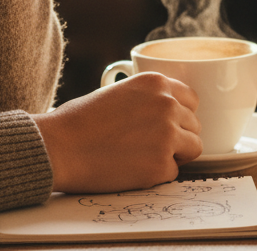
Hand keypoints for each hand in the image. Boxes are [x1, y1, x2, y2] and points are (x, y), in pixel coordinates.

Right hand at [34, 73, 202, 191]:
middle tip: (152, 145)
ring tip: (146, 156)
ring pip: (194, 148)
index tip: (169, 124)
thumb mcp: (120, 91)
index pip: (191, 99)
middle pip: (195, 124)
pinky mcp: (160, 165)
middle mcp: (167, 104)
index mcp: (156, 82)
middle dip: (179, 136)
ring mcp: (167, 134)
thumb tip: (169, 111)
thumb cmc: (81, 120)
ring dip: (175, 155)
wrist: (61, 146)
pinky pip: (173, 172)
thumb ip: (148, 98)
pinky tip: (133, 169)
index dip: (181, 114)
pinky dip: (157, 175)